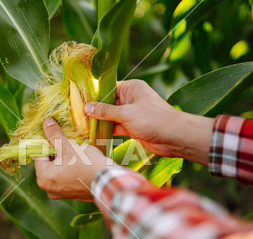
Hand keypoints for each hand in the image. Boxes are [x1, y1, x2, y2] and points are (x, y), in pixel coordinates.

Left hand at [34, 118, 113, 200]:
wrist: (108, 182)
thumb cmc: (86, 164)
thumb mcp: (68, 146)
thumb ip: (54, 134)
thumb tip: (46, 122)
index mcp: (43, 178)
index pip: (38, 155)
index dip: (46, 142)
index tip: (54, 134)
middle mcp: (48, 189)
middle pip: (48, 163)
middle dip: (56, 151)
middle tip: (65, 141)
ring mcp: (60, 193)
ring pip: (57, 169)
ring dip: (64, 159)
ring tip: (73, 149)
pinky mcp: (72, 194)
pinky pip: (66, 177)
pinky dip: (70, 168)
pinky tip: (79, 160)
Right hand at [85, 80, 214, 165]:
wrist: (174, 137)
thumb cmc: (153, 119)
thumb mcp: (125, 113)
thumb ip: (105, 111)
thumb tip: (86, 107)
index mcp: (132, 88)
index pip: (108, 88)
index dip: (94, 95)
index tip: (79, 101)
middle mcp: (132, 99)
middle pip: (108, 103)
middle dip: (95, 110)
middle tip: (78, 116)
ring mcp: (132, 113)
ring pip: (111, 116)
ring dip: (101, 122)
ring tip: (83, 126)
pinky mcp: (133, 127)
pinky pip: (116, 126)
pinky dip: (108, 130)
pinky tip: (95, 134)